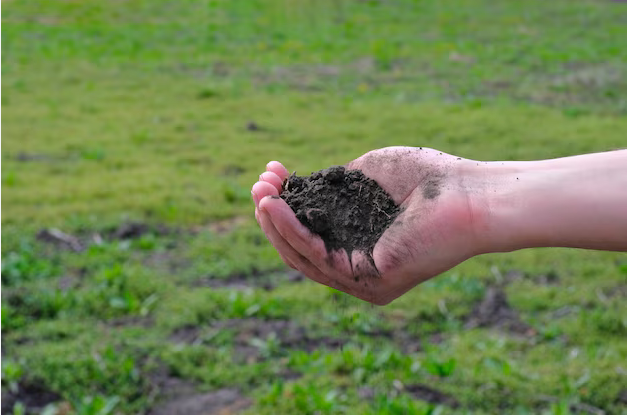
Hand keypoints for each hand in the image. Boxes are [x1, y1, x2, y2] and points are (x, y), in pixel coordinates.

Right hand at [252, 147, 486, 304]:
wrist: (471, 193)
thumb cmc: (427, 179)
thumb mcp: (364, 178)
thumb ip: (331, 189)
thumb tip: (297, 190)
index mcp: (360, 242)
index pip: (311, 233)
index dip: (286, 206)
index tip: (273, 173)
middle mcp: (361, 266)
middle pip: (301, 249)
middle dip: (274, 216)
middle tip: (258, 185)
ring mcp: (365, 279)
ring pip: (304, 258)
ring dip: (275, 225)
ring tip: (259, 194)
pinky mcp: (371, 282)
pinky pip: (320, 258)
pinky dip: (293, 231)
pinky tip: (275, 206)